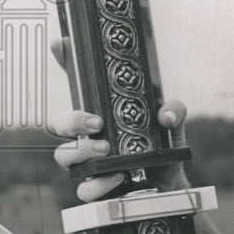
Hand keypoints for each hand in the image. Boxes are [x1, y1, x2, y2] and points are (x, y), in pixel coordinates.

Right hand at [50, 37, 188, 201]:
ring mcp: (87, 162)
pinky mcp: (95, 187)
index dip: (66, 62)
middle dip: (71, 120)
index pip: (79, 85)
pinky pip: (84, 189)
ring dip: (81, 152)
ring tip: (106, 150)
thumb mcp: (172, 124)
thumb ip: (174, 111)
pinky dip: (99, 184)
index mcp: (102, 112)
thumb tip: (165, 115)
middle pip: (59, 123)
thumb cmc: (161, 147)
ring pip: (63, 156)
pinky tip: (117, 177)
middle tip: (96, 123)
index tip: (61, 44)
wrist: (169, 183)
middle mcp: (88, 136)